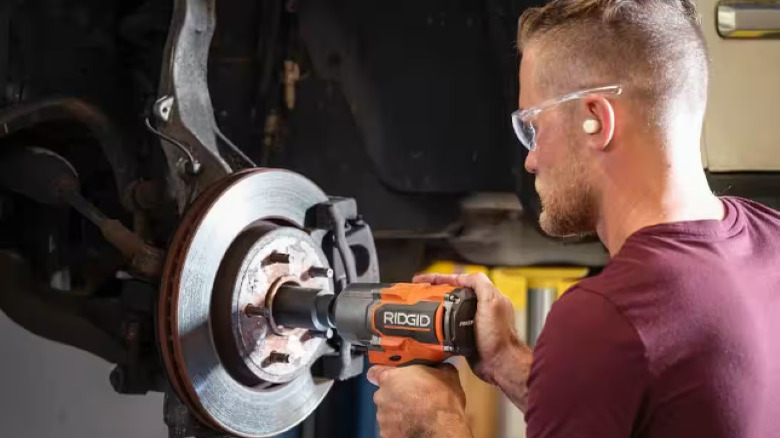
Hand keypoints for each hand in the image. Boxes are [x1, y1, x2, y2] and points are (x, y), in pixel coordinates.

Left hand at [367, 364, 471, 437]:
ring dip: (397, 412)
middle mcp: (382, 397)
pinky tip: (413, 425)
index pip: (375, 372)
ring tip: (415, 413)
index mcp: (391, 378)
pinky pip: (391, 428)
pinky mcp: (386, 434)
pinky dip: (399, 427)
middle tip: (412, 397)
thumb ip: (434, 368)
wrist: (443, 428)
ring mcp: (383, 417)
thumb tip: (440, 366)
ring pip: (387, 412)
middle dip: (395, 395)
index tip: (390, 378)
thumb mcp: (445, 374)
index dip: (383, 374)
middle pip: (384, 394)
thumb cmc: (441, 401)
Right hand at [412, 273, 529, 385]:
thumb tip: (463, 276)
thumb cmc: (499, 337)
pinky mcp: (466, 337)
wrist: (500, 364)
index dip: (440, 278)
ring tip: (420, 307)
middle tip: (418, 292)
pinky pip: (449, 326)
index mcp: (486, 297)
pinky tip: (429, 326)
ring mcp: (472, 323)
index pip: (459, 281)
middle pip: (452, 294)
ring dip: (435, 308)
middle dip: (434, 291)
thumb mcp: (491, 302)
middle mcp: (479, 308)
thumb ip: (480, 284)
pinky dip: (438, 324)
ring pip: (449, 310)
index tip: (424, 279)